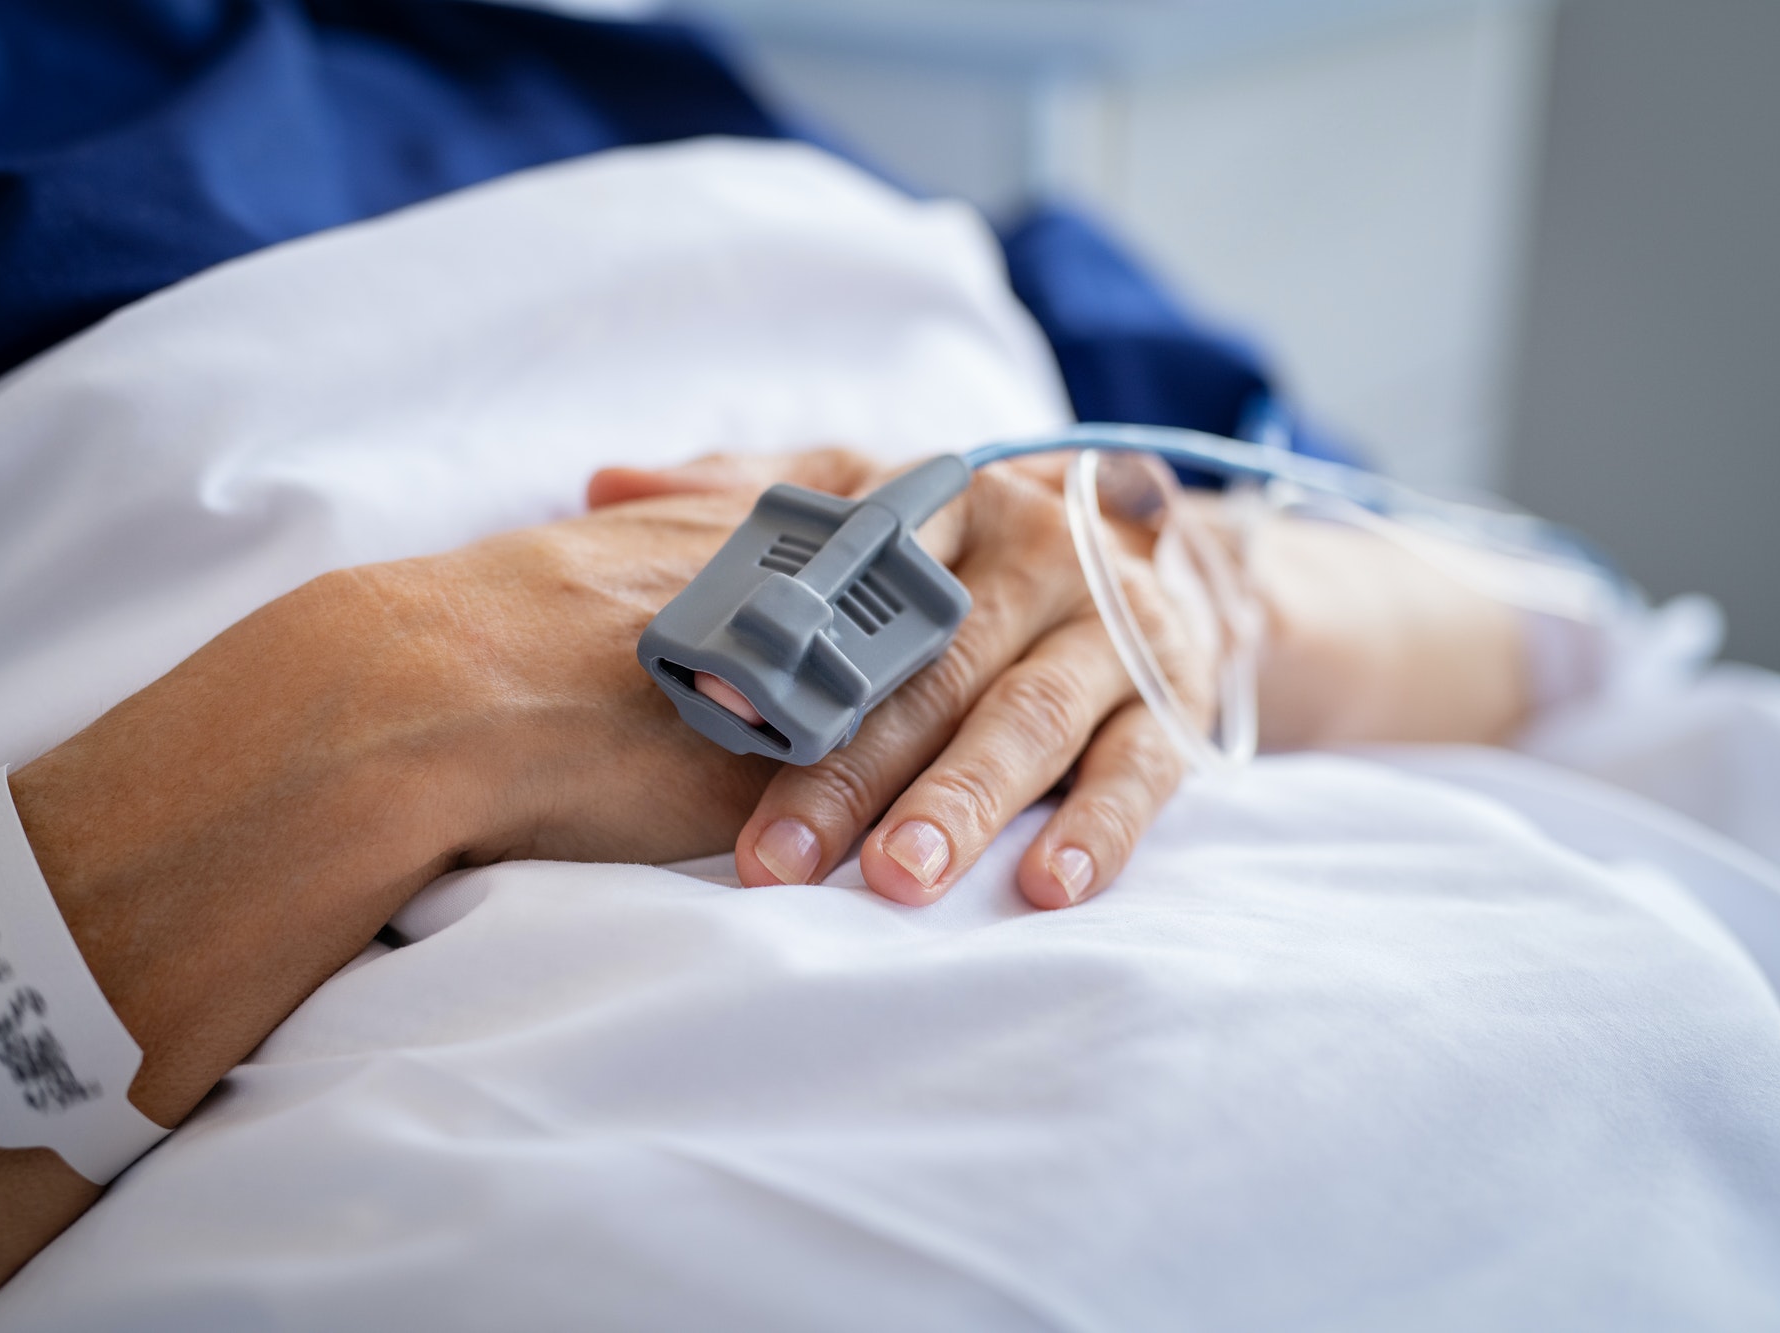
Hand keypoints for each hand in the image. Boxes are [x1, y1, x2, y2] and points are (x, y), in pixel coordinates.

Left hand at [588, 451, 1219, 910]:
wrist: (1167, 563)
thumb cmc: (977, 553)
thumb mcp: (881, 501)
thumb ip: (757, 494)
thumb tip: (608, 483)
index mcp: (955, 506)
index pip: (867, 579)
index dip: (793, 654)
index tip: (721, 723)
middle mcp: (1040, 562)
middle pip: (936, 670)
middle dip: (855, 773)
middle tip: (778, 861)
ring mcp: (1114, 637)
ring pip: (1030, 721)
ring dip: (962, 806)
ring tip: (898, 879)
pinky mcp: (1171, 709)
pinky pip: (1136, 773)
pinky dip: (1095, 832)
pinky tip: (1045, 888)